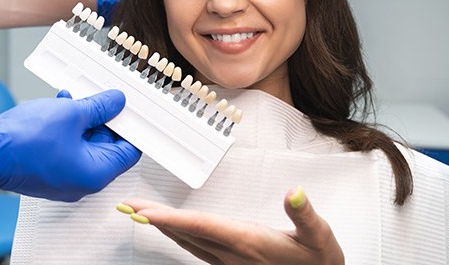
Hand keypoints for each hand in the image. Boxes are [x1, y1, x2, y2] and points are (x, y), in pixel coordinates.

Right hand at [0, 89, 140, 200]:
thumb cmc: (22, 143)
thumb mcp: (73, 114)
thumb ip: (101, 107)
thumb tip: (116, 102)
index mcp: (96, 174)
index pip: (130, 151)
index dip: (133, 128)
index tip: (132, 112)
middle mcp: (82, 181)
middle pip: (108, 145)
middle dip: (106, 119)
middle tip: (105, 100)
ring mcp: (65, 177)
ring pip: (86, 143)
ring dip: (85, 119)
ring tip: (78, 99)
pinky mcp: (50, 171)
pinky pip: (69, 147)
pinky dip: (70, 127)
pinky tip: (63, 106)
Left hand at [120, 186, 343, 263]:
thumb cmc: (318, 261)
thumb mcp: (319, 236)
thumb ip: (304, 214)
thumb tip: (294, 192)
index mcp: (248, 242)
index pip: (201, 226)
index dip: (170, 218)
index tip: (144, 211)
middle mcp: (233, 254)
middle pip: (186, 233)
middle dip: (155, 219)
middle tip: (129, 207)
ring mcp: (230, 263)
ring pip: (188, 243)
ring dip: (164, 227)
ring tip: (144, 214)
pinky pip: (197, 250)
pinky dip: (180, 236)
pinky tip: (176, 230)